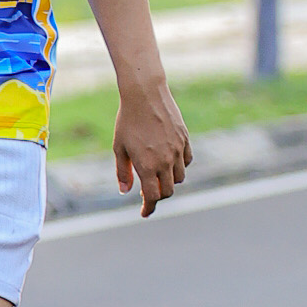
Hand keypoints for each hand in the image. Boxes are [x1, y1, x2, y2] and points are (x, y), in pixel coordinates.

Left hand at [114, 77, 191, 217]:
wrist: (145, 94)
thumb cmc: (127, 120)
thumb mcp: (119, 147)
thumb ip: (123, 172)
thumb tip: (125, 191)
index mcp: (147, 166)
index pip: (153, 197)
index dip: (148, 208)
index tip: (144, 212)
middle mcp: (165, 161)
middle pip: (168, 190)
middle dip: (158, 196)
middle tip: (148, 193)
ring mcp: (177, 150)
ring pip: (180, 177)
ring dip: (170, 181)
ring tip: (158, 175)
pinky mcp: (185, 139)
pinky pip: (187, 161)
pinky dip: (180, 166)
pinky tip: (170, 162)